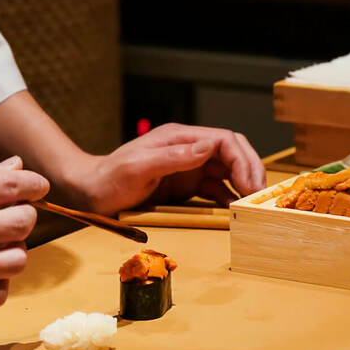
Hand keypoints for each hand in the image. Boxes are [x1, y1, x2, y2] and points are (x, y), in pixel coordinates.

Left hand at [65, 124, 265, 214]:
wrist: (91, 193)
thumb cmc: (109, 179)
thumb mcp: (138, 167)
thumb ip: (172, 157)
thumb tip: (207, 148)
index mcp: (180, 138)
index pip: (224, 140)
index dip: (243, 159)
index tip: (250, 183)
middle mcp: (188, 150)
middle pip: (232, 153)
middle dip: (249, 171)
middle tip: (258, 196)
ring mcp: (188, 168)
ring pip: (228, 171)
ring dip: (242, 185)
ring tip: (251, 205)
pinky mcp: (185, 187)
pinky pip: (215, 189)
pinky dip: (228, 198)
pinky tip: (234, 210)